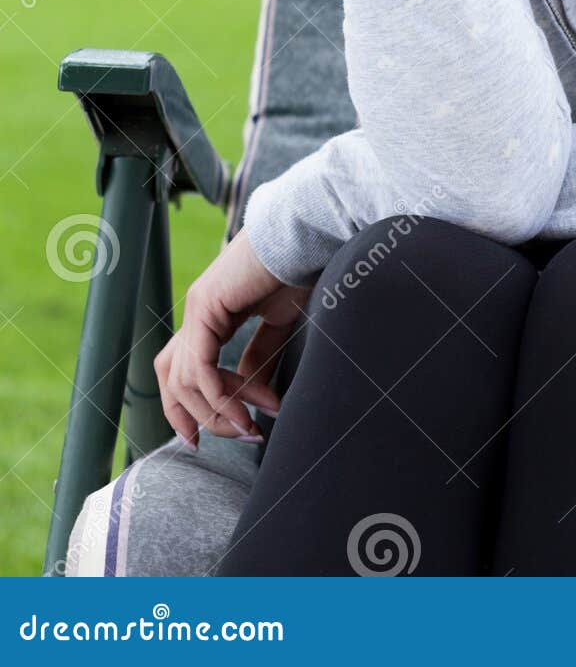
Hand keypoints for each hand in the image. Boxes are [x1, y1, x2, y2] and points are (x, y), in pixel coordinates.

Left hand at [154, 227, 311, 449]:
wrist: (304, 236)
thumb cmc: (297, 270)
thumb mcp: (278, 323)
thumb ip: (259, 357)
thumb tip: (246, 396)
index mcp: (209, 314)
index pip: (179, 370)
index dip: (185, 408)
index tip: (209, 438)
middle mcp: (195, 312)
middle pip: (172, 381)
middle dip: (201, 418)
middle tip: (243, 437)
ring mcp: (196, 308)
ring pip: (185, 382)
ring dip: (220, 413)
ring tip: (254, 427)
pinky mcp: (205, 307)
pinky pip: (201, 368)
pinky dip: (221, 397)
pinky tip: (248, 410)